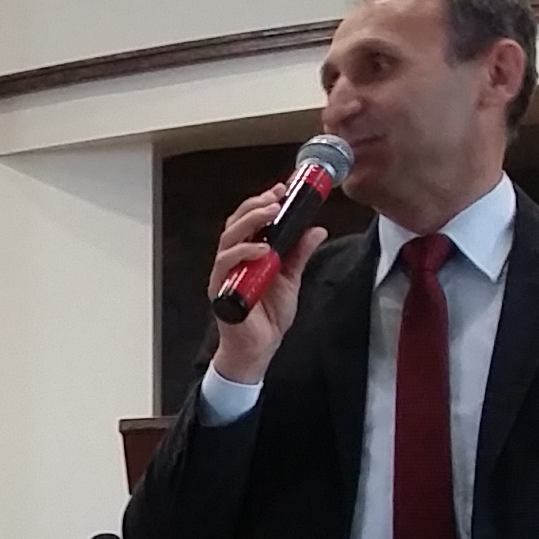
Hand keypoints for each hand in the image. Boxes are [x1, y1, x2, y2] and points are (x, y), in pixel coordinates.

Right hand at [208, 183, 329, 386]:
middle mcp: (233, 261)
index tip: (281, 190)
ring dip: (249, 223)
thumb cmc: (268, 317)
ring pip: (228, 238)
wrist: (258, 349)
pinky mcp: (222, 289)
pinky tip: (263, 250)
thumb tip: (316, 229)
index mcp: (248, 255)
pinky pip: (227, 265)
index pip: (249, 221)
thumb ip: (300, 254)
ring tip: (270, 213)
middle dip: (254, 206)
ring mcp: (226, 274)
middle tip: (275, 198)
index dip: (262, 202)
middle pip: (235, 223)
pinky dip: (244, 253)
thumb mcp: (291, 280)